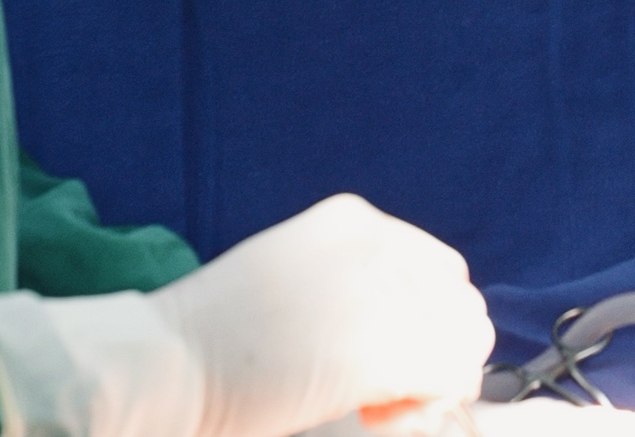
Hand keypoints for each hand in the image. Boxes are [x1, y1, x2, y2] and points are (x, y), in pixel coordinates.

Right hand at [151, 194, 493, 436]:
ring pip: (466, 338)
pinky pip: (449, 377)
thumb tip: (404, 334)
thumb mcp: (294, 279)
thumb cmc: (215, 335)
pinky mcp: (385, 346)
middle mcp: (380, 242)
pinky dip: (426, 406)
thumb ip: (352, 289)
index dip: (427, 321)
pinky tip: (376, 414)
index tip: (393, 359)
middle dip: (439, 352)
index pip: (440, 268)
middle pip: (460, 301)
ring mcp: (385, 289)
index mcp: (353, 219)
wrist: (169, 358)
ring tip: (380, 405)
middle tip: (390, 392)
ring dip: (436, 380)